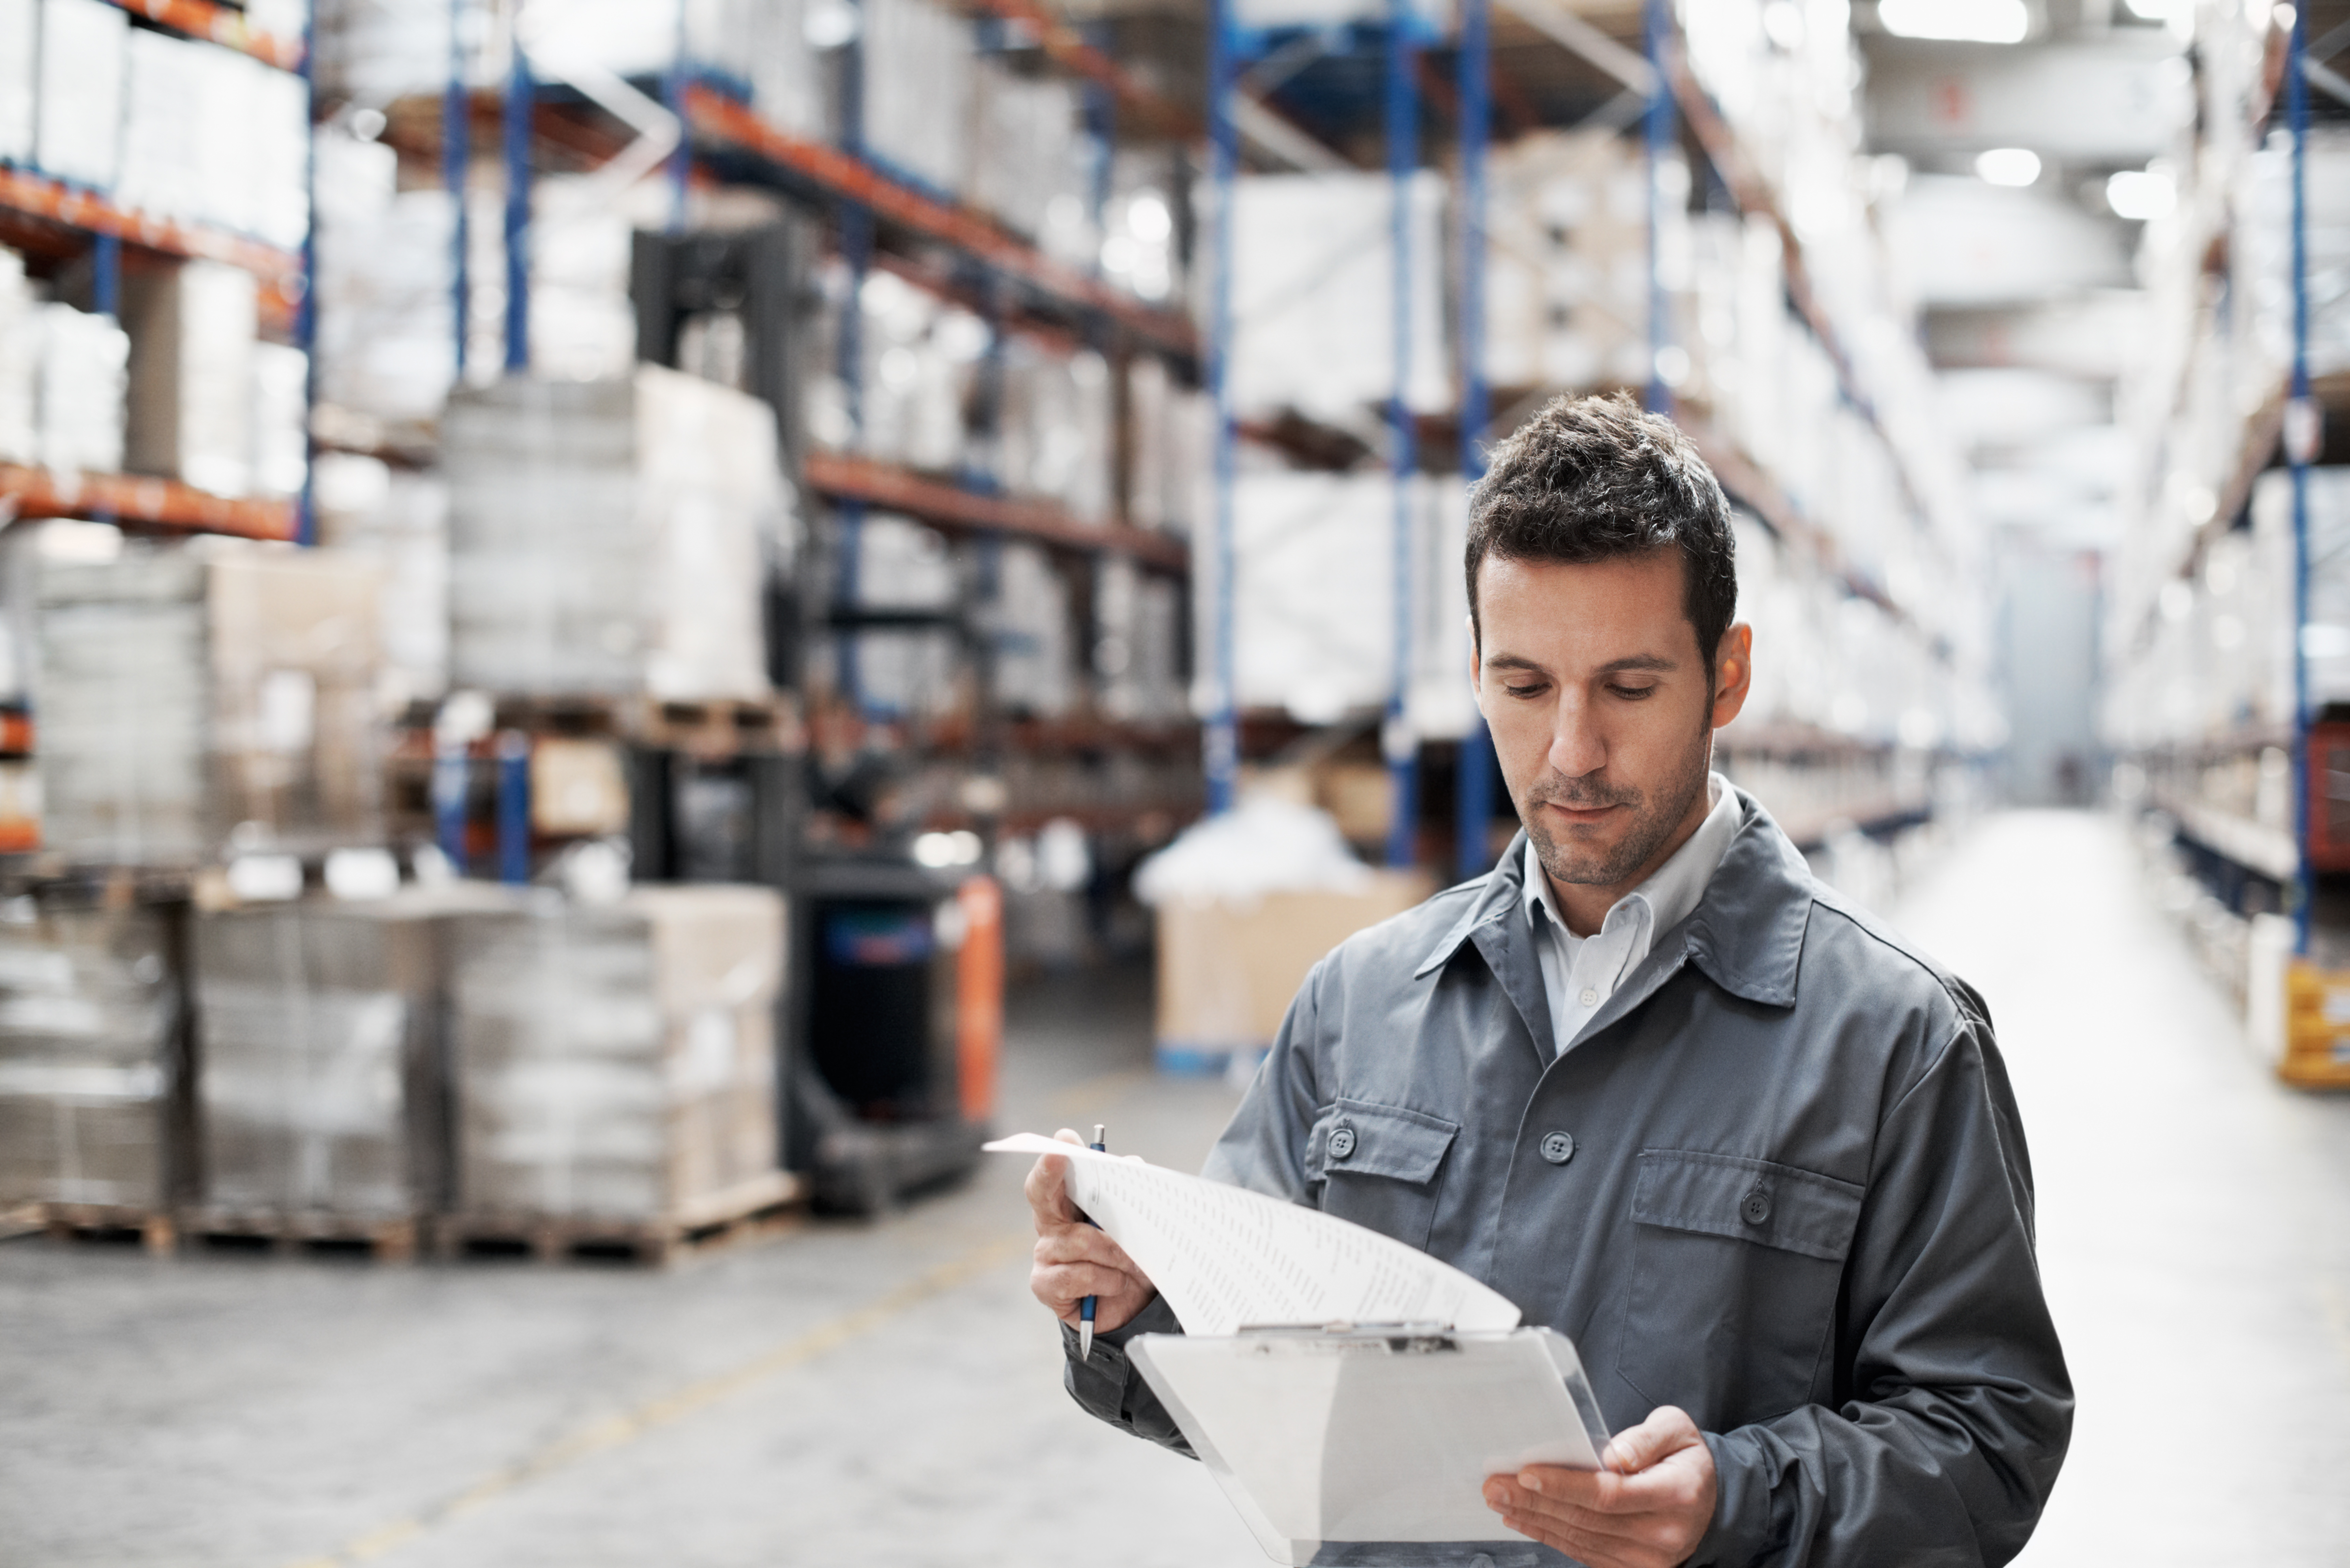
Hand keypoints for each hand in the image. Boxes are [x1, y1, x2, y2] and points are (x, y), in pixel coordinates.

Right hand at [1025, 1127, 1158, 1334]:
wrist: (1131, 1306)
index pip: (1055, 1174)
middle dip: (1050, 1173)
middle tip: (1059, 1155)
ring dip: (1115, 1252)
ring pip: (1079, 1240)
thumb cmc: (1129, 1256)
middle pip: (1040, 1193)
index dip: (1057, 1157)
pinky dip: (1106, 1280)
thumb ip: (1132, 1194)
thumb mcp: (1137, 1226)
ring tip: (1133, 1264)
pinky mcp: (1045, 1285)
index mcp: (1069, 1204)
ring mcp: (1044, 1254)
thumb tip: (1132, 1164)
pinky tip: (1115, 1284)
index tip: (1064, 1140)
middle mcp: (1050, 1224)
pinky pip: (1079, 1275)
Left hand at [1483, 1405, 1717, 1567]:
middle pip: (1587, 1518)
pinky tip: (1525, 1520)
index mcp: (1675, 1494)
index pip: (1609, 1493)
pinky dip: (1550, 1536)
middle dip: (1535, 1500)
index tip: (1526, 1472)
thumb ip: (1647, 1438)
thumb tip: (1614, 1455)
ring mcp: (1647, 1558)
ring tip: (1501, 1500)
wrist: (1710, 1502)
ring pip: (1580, 1538)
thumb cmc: (1685, 1459)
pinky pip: (1584, 1553)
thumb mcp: (1677, 1430)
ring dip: (1535, 1519)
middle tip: (1495, 1485)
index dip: (1565, 1484)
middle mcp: (1661, 1533)